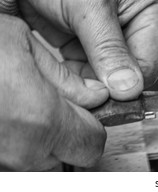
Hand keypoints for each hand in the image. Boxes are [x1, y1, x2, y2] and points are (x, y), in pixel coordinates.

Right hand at [0, 15, 105, 170]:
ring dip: (44, 142)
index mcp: (41, 119)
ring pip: (40, 165)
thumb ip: (63, 76)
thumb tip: (93, 95)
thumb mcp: (21, 44)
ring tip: (27, 107)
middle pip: (69, 159)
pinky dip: (19, 144)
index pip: (93, 143)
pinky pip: (14, 161)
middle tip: (59, 109)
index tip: (89, 111)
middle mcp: (21, 151)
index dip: (95, 126)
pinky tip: (9, 115)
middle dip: (71, 137)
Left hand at [19, 0, 157, 100]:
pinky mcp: (96, 45)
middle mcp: (142, 26)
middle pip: (133, 74)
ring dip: (89, 83)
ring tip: (66, 76)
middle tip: (79, 87)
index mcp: (155, 11)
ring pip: (111, 79)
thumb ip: (109, 49)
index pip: (150, 63)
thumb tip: (128, 90)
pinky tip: (63, 72)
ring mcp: (119, 37)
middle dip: (106, 83)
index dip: (127, 84)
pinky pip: (93, 74)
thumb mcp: (88, 5)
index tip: (101, 94)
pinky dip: (78, 78)